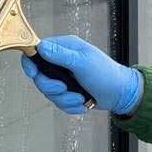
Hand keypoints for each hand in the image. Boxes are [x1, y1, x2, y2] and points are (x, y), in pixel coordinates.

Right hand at [20, 35, 141, 114]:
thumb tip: (41, 47)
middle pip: (39, 75)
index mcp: (66, 48)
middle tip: (64, 88)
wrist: (120, 94)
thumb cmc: (106, 74)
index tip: (33, 73)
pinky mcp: (67, 91)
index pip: (38, 50)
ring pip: (48, 91)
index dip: (31, 62)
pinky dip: (69, 105)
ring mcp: (64, 77)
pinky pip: (58, 101)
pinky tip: (82, 101)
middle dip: (51, 87)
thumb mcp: (83, 62)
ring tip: (80, 97)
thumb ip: (61, 55)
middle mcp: (62, 61)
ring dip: (64, 98)